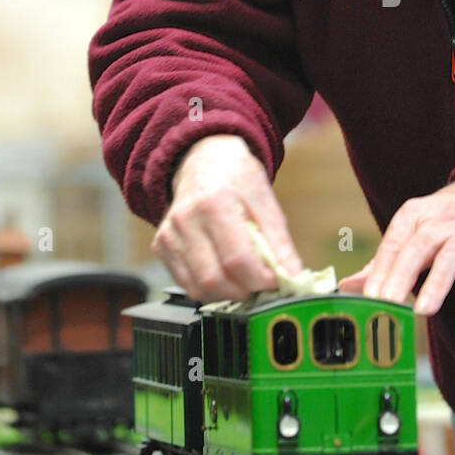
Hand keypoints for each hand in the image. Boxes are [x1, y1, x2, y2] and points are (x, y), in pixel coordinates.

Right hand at [151, 134, 303, 301]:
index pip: (237, 259)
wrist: (202, 159)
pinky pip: (186, 284)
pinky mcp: (161, 246)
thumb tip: (293, 276)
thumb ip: (279, 240)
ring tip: (244, 280)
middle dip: (244, 291)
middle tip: (261, 285)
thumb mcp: (264, 199)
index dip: (261, 279)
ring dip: (227, 294)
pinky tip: (224, 274)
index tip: (276, 281)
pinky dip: (210, 289)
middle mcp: (185, 220)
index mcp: (214, 204)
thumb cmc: (236, 178)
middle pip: (215, 279)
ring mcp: (169, 235)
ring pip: (198, 288)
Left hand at [339, 177, 454, 321]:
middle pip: (418, 247)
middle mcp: (441, 222)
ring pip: (451, 257)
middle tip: (387, 302)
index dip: (380, 270)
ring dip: (437, 283)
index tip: (368, 297)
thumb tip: (348, 286)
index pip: (393, 243)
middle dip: (401, 274)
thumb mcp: (413, 233)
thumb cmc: (445, 222)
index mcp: (414, 215)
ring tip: (424, 310)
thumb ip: (384, 261)